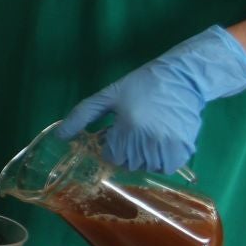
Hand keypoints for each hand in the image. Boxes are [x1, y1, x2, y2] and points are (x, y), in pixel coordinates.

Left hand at [58, 25, 245, 174]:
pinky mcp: (185, 150)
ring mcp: (169, 147)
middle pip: (128, 163)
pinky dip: (161, 159)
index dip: (112, 144)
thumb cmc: (141, 85)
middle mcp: (149, 141)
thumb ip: (81, 116)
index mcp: (128, 128)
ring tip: (148, 133)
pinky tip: (161, 140)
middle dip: (126, 151)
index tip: (118, 130)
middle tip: (134, 129)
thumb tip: (60, 136)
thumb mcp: (108, 96)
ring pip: (147, 167)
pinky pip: (166, 167)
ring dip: (143, 156)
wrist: (182, 78)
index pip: (111, 156)